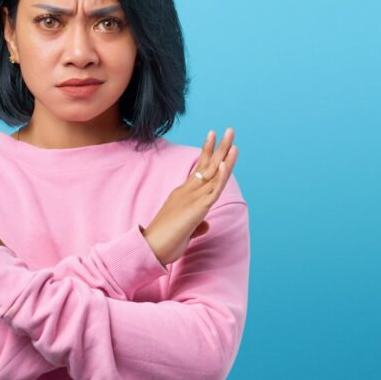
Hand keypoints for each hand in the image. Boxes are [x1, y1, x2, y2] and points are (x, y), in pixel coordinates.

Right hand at [142, 127, 238, 265]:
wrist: (149, 249)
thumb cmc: (164, 241)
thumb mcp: (185, 231)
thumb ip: (197, 225)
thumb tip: (205, 225)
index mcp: (184, 194)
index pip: (199, 169)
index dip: (208, 152)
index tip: (213, 135)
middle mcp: (188, 191)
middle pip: (208, 165)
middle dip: (220, 147)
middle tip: (229, 130)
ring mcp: (192, 198)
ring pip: (213, 173)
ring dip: (224, 154)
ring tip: (231, 136)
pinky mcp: (196, 209)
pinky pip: (212, 191)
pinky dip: (220, 176)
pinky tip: (225, 163)